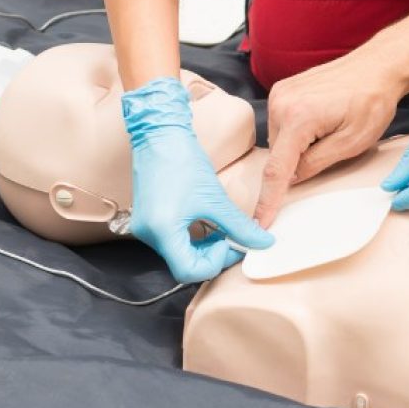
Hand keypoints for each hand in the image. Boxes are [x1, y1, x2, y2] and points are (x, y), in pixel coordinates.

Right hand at [123, 77, 273, 282]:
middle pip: (185, 265)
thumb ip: (239, 226)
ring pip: (181, 254)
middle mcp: (149, 235)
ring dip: (205, 247)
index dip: (217, 262)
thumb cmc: (183, 162)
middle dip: (214, 255)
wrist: (160, 136)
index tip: (234, 245)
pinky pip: (175, 241)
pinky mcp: (150, 221)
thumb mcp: (216, 198)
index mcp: (162, 231)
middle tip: (234, 238)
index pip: (190, 271)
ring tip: (224, 228)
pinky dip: (195, 238)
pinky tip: (209, 222)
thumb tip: (262, 242)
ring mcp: (146, 229)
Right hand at [253, 50, 401, 227]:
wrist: (378, 66)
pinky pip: (283, 124)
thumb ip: (316, 164)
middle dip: (299, 163)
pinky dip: (298, 132)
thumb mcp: (352, 143)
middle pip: (279, 155)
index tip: (260, 224)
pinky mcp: (283, 89)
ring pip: (280, 141)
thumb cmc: (372, 101)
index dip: (269, 201)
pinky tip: (322, 120)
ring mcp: (279, 93)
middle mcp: (281, 102)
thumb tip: (292, 179)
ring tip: (332, 127)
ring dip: (299, 146)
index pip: (277, 170)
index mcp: (298, 117)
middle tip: (334, 146)